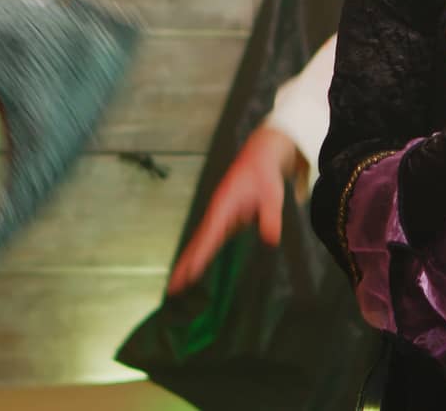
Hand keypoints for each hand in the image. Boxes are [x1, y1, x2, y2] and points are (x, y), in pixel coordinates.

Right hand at [167, 126, 300, 294]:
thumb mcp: (272, 194)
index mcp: (224, 205)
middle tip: (173, 287)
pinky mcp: (223, 218)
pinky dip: (199, 253)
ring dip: (188, 261)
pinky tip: (193, 267)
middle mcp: (217, 212)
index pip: (210, 234)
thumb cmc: (263, 174)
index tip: (191, 272)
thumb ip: (270, 216)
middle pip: (198, 241)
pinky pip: (208, 239)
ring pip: (200, 241)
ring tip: (177, 283)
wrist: (259, 157)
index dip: (200, 254)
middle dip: (185, 264)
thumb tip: (270, 238)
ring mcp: (218, 215)